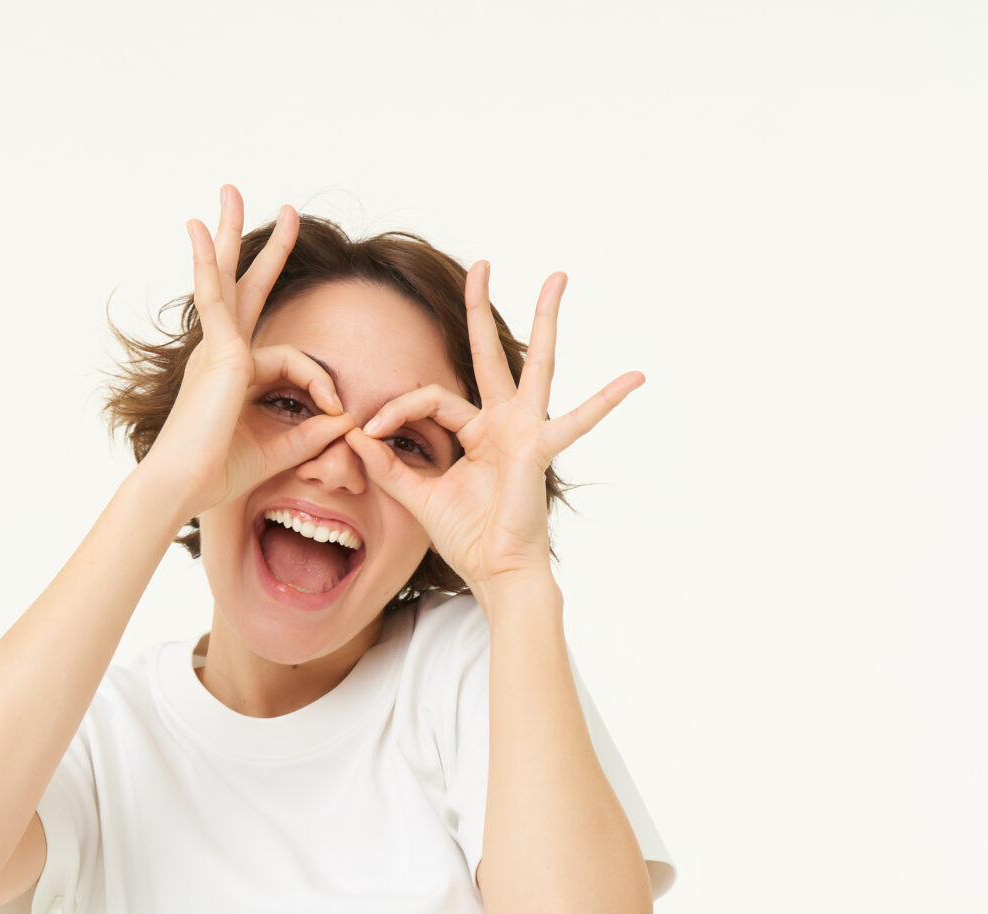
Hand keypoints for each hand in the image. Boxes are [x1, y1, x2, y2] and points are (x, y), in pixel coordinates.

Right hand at [143, 185, 360, 521]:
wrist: (182, 485)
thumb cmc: (216, 474)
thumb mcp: (278, 450)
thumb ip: (311, 433)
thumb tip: (346, 421)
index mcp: (233, 373)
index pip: (288, 358)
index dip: (320, 382)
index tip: (338, 411)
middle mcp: (220, 352)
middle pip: (241, 287)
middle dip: (261, 249)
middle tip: (284, 210)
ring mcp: (216, 347)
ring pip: (225, 278)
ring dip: (228, 232)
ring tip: (228, 189)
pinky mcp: (218, 351)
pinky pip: (216, 298)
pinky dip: (208, 264)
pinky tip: (196, 228)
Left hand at [342, 262, 643, 600]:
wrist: (495, 574)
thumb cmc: (468, 539)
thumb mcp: (418, 496)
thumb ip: (388, 466)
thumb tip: (353, 436)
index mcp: (476, 432)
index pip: (432, 398)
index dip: (396, 407)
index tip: (366, 428)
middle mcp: (503, 423)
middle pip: (490, 355)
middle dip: (482, 309)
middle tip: (482, 264)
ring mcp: (526, 431)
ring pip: (536, 364)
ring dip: (545, 319)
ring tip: (557, 277)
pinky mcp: (538, 449)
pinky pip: (576, 422)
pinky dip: (606, 402)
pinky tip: (635, 378)